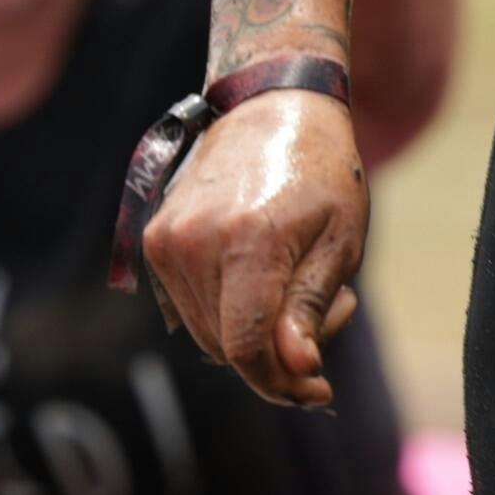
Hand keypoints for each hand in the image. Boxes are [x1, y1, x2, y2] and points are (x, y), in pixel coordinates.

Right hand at [139, 89, 368, 407]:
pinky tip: (264, 275)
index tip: (318, 390)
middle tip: (328, 307)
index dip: (282, 382)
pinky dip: (227, 309)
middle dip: (280, 350)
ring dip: (254, 330)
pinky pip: (190, 307)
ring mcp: (167, 240)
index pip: (246, 347)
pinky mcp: (153, 240)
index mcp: (248, 240)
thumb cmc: (321, 170)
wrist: (272, 105)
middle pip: (227, 348)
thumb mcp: (340, 239)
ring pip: (207, 334)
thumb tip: (294, 371)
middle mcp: (195, 242)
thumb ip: (310, 308)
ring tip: (299, 283)